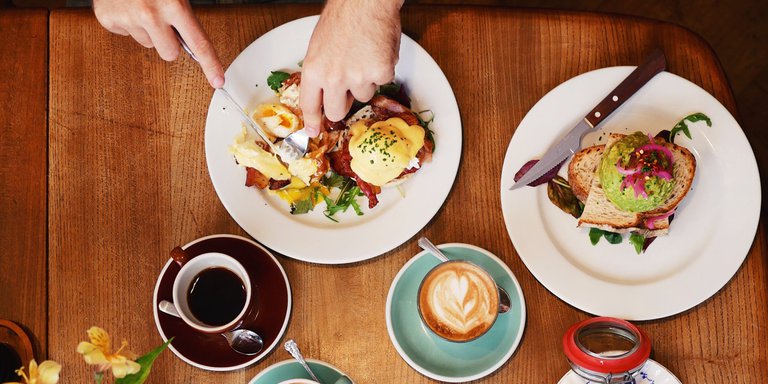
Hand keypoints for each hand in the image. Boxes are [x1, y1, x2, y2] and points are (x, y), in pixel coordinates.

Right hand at [93, 0, 223, 87]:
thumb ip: (184, 16)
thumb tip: (194, 45)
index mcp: (174, 5)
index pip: (198, 43)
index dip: (210, 64)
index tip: (218, 81)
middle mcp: (151, 13)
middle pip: (169, 54)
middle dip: (168, 42)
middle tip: (162, 21)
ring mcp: (128, 18)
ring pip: (148, 44)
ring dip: (147, 30)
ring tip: (141, 7)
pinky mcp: (108, 19)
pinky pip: (126, 35)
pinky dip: (127, 23)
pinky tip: (126, 7)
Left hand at [299, 0, 403, 135]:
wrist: (365, 1)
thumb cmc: (343, 17)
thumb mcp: (319, 46)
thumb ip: (321, 71)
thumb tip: (327, 92)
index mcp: (313, 70)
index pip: (310, 104)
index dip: (312, 121)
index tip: (314, 132)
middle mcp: (333, 78)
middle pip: (337, 111)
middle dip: (344, 103)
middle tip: (349, 89)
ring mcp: (358, 77)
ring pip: (364, 95)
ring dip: (366, 81)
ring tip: (364, 55)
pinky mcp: (380, 73)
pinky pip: (382, 81)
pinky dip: (382, 68)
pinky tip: (377, 51)